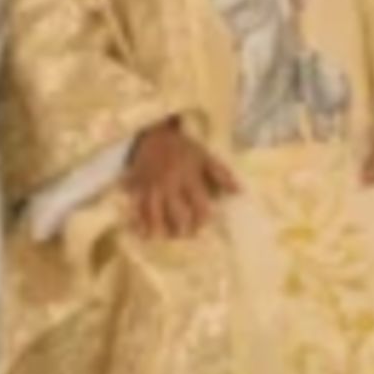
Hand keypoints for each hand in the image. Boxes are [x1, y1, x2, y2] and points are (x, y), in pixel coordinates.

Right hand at [123, 119, 237, 241]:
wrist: (153, 134)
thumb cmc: (182, 149)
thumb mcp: (205, 157)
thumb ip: (221, 175)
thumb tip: (239, 192)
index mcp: (189, 177)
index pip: (199, 206)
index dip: (203, 220)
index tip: (203, 226)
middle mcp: (170, 184)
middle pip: (176, 214)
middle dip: (181, 229)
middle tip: (184, 236)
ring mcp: (151, 187)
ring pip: (153, 213)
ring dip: (158, 229)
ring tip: (162, 238)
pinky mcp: (136, 187)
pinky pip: (135, 207)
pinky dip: (137, 222)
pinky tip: (141, 234)